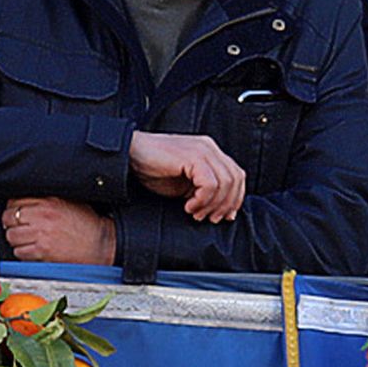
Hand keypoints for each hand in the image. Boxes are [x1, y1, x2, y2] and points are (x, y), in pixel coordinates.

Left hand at [3, 198, 116, 266]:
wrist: (100, 244)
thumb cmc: (87, 224)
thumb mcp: (69, 202)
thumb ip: (47, 199)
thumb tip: (26, 201)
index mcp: (48, 201)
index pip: (15, 201)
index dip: (13, 208)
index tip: (16, 213)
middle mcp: (43, 216)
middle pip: (9, 218)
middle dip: (11, 224)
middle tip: (18, 228)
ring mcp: (41, 234)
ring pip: (12, 236)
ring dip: (16, 240)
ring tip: (26, 240)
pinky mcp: (43, 251)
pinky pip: (20, 252)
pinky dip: (23, 253)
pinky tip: (32, 251)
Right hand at [128, 130, 245, 222]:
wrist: (129, 154)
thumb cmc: (152, 168)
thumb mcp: (185, 183)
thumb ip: (205, 192)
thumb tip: (224, 212)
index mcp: (211, 152)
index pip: (237, 176)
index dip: (235, 199)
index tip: (224, 216)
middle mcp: (210, 148)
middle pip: (236, 180)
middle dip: (226, 205)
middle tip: (208, 218)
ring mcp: (202, 150)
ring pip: (225, 183)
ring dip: (212, 204)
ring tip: (195, 213)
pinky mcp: (193, 156)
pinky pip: (210, 184)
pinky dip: (202, 200)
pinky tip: (188, 206)